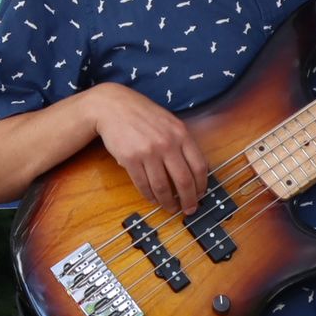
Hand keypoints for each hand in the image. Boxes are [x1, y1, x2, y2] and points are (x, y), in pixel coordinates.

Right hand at [85, 83, 210, 214]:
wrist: (113, 106)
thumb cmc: (143, 114)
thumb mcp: (169, 122)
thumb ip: (182, 142)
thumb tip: (193, 171)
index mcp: (181, 134)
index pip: (199, 166)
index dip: (201, 185)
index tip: (200, 195)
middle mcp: (167, 143)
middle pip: (184, 181)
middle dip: (188, 200)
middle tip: (189, 209)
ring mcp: (148, 152)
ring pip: (163, 187)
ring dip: (168, 202)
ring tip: (170, 207)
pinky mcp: (131, 159)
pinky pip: (143, 184)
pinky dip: (149, 195)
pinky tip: (153, 198)